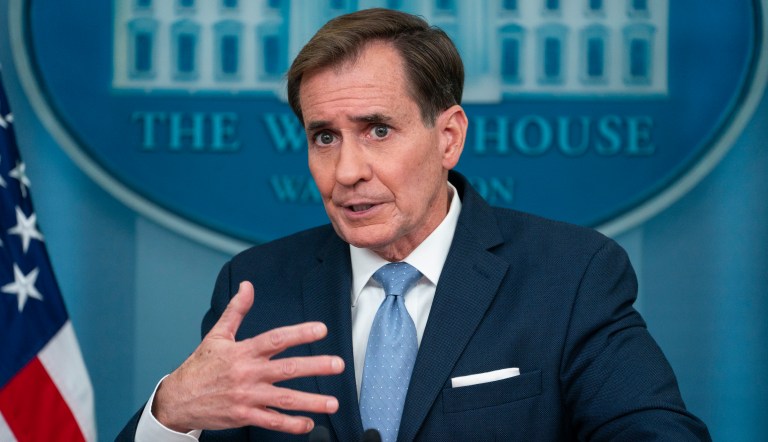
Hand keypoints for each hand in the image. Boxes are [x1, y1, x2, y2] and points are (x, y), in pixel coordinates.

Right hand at [152, 281, 344, 433]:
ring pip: (284, 399)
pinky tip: (308, 424)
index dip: (299, 333)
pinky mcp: (244, 416)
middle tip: (338, 365)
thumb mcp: (217, 335)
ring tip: (332, 402)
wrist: (178, 400)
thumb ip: (236, 310)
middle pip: (287, 369)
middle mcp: (248, 373)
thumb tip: (247, 286)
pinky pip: (272, 421)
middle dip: (315, 366)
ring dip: (311, 401)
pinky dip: (291, 424)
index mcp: (243, 351)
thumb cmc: (200, 366)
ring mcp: (247, 396)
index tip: (320, 329)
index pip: (275, 339)